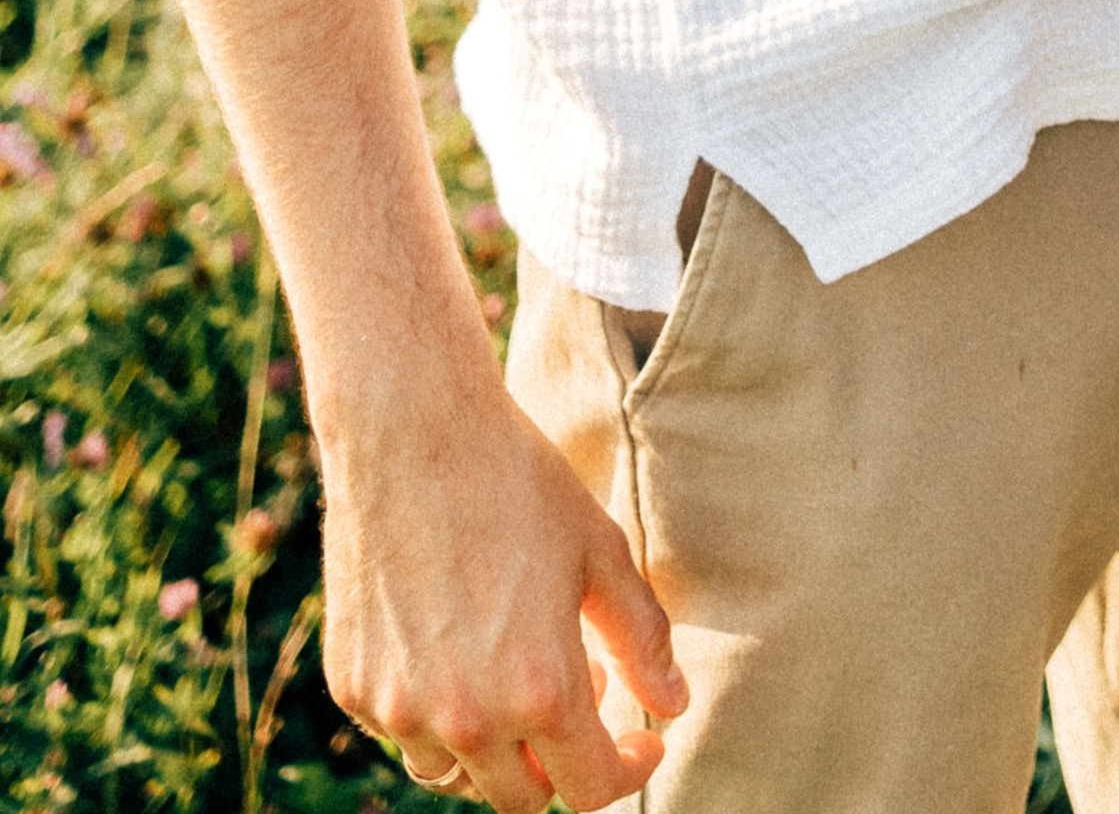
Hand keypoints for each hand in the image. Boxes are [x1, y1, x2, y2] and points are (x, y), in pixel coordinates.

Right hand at [320, 369, 685, 809]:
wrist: (409, 434)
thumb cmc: (517, 483)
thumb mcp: (600, 553)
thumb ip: (643, 641)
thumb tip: (673, 708)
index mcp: (540, 691)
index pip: (591, 787)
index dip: (628, 770)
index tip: (641, 740)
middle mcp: (467, 720)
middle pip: (524, 798)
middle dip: (561, 761)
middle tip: (582, 694)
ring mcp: (401, 710)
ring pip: (459, 777)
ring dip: (497, 751)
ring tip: (518, 676)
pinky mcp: (354, 688)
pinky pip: (406, 734)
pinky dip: (439, 717)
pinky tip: (458, 652)